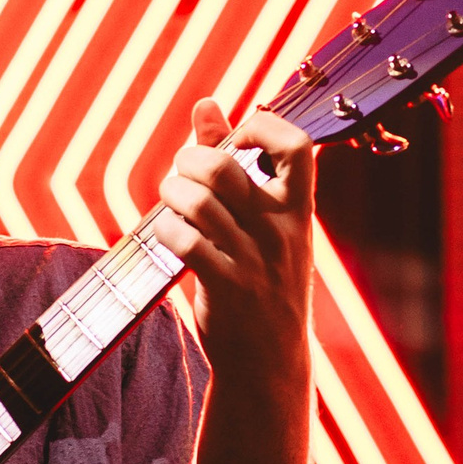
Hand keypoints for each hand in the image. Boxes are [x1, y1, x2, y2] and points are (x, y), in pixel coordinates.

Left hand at [153, 98, 315, 383]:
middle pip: (222, 168)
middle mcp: (280, 230)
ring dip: (170, 194)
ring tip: (170, 204)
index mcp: (297, 208)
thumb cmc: (263, 278)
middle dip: (187, 160)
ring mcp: (254, 260)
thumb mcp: (264, 222)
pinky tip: (167, 235)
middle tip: (182, 175)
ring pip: (196, 202)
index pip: (296, 145)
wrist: (270, 359)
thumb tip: (206, 104)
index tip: (236, 139)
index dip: (259, 126)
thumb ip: (235, 160)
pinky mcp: (226, 287)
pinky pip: (184, 241)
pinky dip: (165, 230)